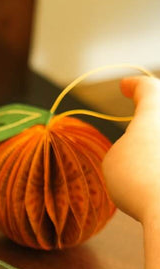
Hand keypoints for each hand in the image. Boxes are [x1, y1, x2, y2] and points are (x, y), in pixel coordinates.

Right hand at [102, 76, 159, 224]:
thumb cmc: (139, 182)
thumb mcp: (114, 160)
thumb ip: (126, 144)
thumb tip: (141, 149)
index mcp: (157, 109)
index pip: (147, 87)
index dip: (134, 86)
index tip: (126, 86)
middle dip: (155, 110)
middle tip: (144, 114)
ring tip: (151, 153)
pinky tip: (159, 176)